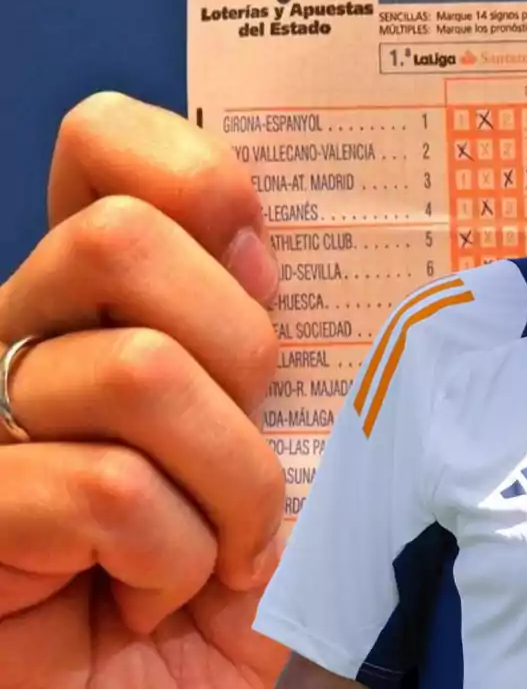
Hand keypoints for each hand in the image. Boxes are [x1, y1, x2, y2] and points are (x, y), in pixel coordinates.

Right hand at [0, 92, 288, 687]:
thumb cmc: (237, 569)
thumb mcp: (283, 440)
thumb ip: (274, 341)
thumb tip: (258, 249)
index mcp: (106, 298)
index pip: (102, 146)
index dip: (190, 174)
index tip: (258, 254)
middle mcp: (29, 336)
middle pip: (120, 237)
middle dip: (237, 348)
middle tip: (252, 436)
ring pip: (136, 369)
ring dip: (229, 482)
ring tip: (226, 545)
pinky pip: (105, 488)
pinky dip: (174, 556)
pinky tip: (157, 593)